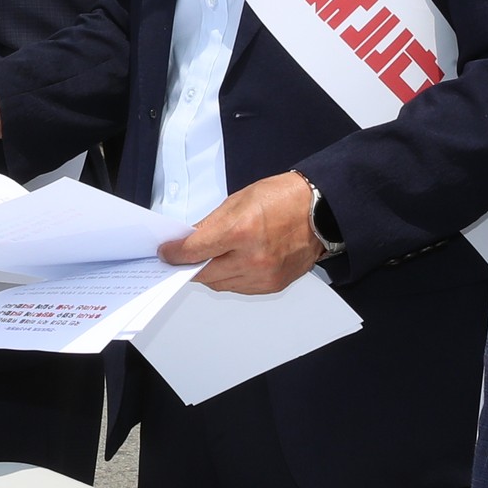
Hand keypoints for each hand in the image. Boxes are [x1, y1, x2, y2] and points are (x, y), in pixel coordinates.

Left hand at [159, 171, 322, 293]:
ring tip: (209, 258)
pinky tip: (232, 264)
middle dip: (189, 266)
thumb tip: (188, 240)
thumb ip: (210, 224)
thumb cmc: (283, 198)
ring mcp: (264, 276)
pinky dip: (230, 278)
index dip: (174, 253)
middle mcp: (252, 258)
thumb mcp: (238, 201)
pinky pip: (239, 288)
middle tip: (182, 258)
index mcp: (241, 230)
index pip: (194, 251)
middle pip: (204, 273)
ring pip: (220, 284)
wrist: (321, 212)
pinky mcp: (273, 286)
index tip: (166, 253)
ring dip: (210, 273)